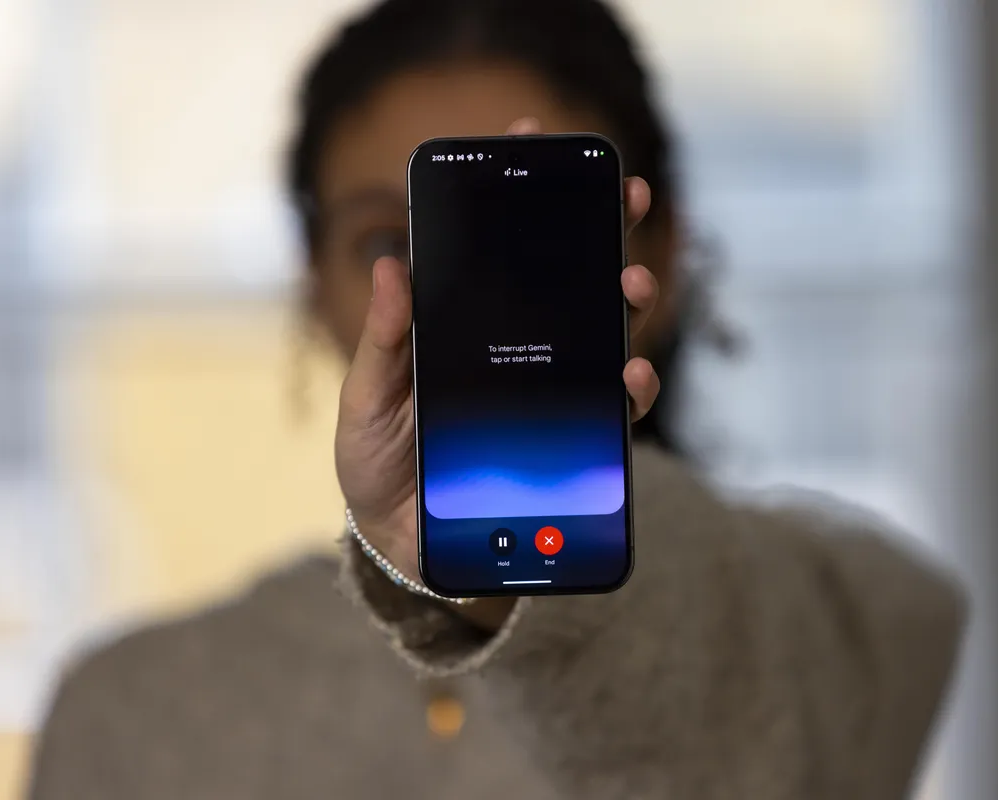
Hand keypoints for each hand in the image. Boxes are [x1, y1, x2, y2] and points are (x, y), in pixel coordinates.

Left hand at [335, 118, 659, 627]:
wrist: (403, 545)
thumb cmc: (377, 466)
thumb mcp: (366, 402)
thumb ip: (381, 342)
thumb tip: (390, 264)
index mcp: (461, 330)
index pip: (494, 253)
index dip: (515, 196)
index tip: (533, 136)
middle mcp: (512, 352)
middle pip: (562, 281)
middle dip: (597, 232)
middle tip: (620, 198)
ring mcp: (545, 395)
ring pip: (598, 335)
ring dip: (623, 302)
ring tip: (631, 283)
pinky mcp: (567, 445)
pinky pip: (608, 410)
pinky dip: (626, 387)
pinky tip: (629, 373)